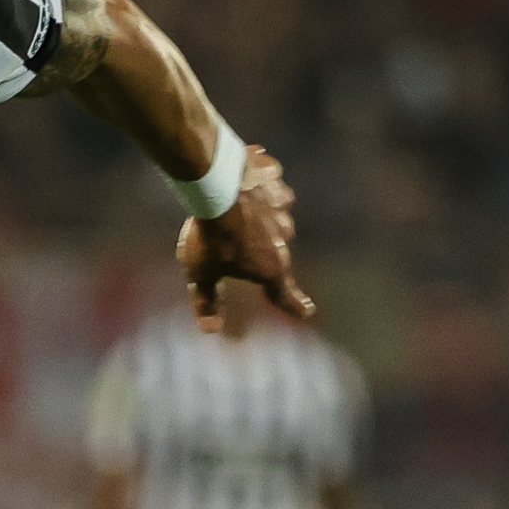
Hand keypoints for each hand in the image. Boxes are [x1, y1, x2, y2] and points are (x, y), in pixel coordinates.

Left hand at [177, 146, 313, 330]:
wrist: (217, 185)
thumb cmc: (210, 237)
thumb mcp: (202, 275)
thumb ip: (207, 302)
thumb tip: (211, 329)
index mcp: (271, 267)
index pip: (282, 293)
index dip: (293, 305)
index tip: (306, 311)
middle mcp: (283, 238)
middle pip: (276, 251)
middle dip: (262, 252)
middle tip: (236, 247)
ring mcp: (281, 207)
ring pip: (277, 216)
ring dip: (263, 218)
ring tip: (239, 213)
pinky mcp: (274, 180)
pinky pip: (271, 185)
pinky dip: (261, 186)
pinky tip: (244, 180)